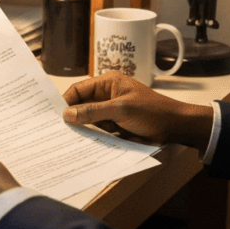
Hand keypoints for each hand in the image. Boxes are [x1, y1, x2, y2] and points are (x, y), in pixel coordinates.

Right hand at [62, 71, 213, 150]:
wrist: (176, 127)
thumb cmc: (153, 112)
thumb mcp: (121, 110)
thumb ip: (93, 112)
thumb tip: (67, 115)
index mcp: (108, 83)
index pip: (78, 90)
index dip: (65, 102)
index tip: (52, 116)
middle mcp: (107, 96)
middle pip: (81, 106)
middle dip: (72, 117)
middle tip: (55, 130)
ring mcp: (111, 112)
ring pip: (88, 120)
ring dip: (82, 129)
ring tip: (66, 140)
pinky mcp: (116, 126)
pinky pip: (99, 131)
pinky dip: (93, 137)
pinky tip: (83, 145)